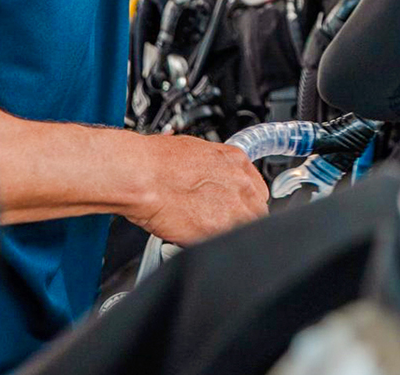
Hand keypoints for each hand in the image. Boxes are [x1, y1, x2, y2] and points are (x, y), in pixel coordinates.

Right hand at [128, 134, 268, 244]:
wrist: (142, 175)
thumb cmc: (157, 162)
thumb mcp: (197, 152)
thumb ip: (215, 169)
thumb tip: (212, 180)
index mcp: (238, 161)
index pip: (257, 191)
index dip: (243, 202)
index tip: (233, 208)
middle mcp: (242, 184)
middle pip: (256, 212)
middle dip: (239, 219)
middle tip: (215, 222)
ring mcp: (234, 209)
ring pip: (244, 231)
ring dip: (228, 234)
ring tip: (202, 231)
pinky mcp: (220, 231)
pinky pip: (225, 245)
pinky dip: (212, 246)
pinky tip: (193, 239)